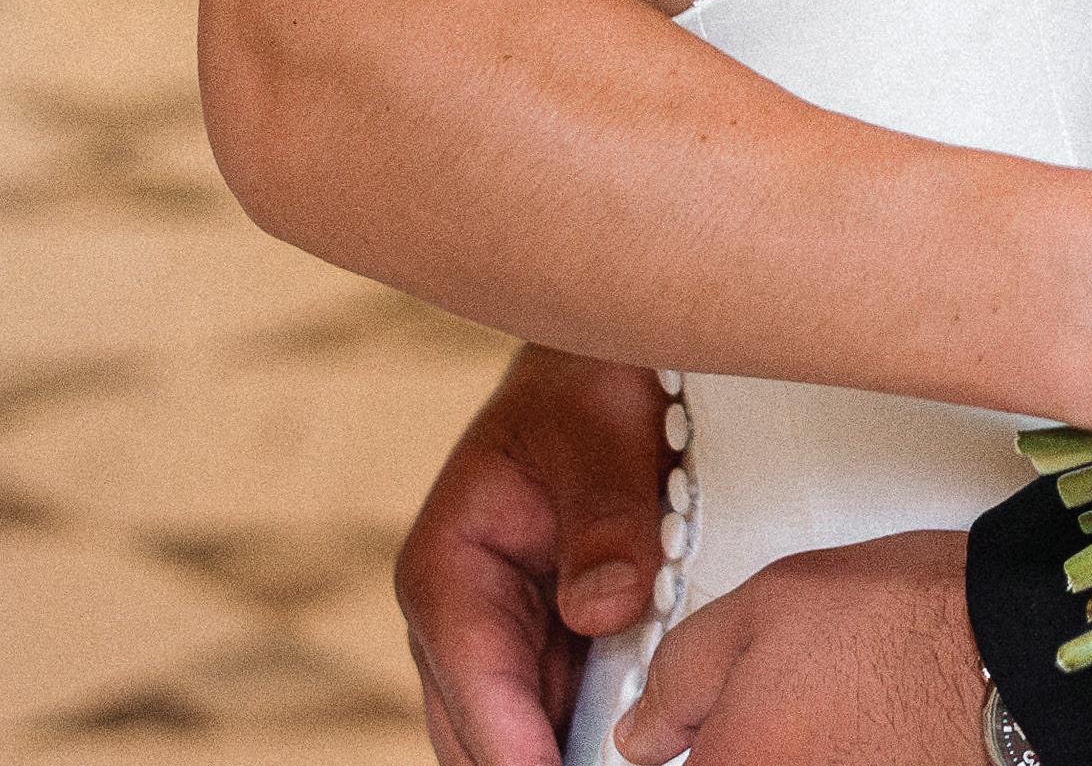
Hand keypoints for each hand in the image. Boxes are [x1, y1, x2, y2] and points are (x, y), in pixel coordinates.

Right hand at [396, 345, 671, 765]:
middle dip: (543, 761)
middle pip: (483, 738)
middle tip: (626, 761)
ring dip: (574, 748)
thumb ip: (605, 520)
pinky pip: (559, 714)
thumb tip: (603, 613)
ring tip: (638, 744)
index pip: (478, 687)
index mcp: (448, 569)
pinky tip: (644, 733)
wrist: (598, 365)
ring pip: (519, 737)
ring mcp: (497, 640)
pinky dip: (593, 731)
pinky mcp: (540, 647)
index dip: (521, 752)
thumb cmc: (590, 383)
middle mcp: (457, 619)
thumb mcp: (602, 432)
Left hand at [612, 531, 982, 765]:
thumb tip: (640, 732)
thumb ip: (681, 674)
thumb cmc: (901, 626)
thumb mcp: (767, 607)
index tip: (692, 723)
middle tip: (778, 707)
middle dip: (741, 743)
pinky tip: (868, 727)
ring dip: (793, 747)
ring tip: (838, 710)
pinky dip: (840, 752)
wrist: (1016, 659)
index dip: (684, 744)